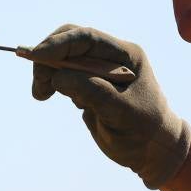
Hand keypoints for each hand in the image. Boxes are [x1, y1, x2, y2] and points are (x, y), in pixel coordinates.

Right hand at [30, 25, 190, 188]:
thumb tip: (58, 77)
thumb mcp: (121, 112)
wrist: (153, 152)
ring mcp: (98, 70)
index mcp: (124, 55)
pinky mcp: (88, 84)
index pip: (87, 38)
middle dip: (49, 58)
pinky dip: (53, 83)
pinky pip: (63, 75)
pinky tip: (57, 97)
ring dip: (48, 73)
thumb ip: (92, 91)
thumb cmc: (144, 131)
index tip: (37, 56)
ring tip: (42, 94)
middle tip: (38, 83)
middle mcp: (110, 57)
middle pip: (70, 43)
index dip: (59, 44)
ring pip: (62, 59)